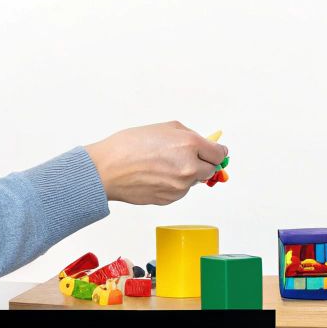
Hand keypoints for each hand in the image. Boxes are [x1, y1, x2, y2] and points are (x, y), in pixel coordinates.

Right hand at [84, 122, 227, 205]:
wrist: (107, 169)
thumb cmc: (128, 146)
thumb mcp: (164, 128)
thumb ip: (189, 135)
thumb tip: (205, 144)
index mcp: (190, 145)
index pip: (219, 153)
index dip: (216, 151)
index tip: (214, 152)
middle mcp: (189, 168)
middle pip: (210, 169)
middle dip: (202, 163)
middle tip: (185, 157)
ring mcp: (180, 186)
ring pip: (194, 181)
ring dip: (186, 174)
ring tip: (162, 165)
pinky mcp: (170, 199)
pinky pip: (180, 191)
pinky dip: (174, 184)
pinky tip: (156, 176)